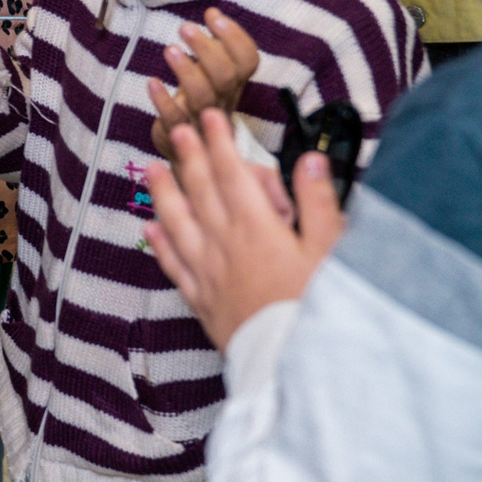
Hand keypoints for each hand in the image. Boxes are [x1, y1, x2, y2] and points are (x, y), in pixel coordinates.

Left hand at [146, 10, 260, 158]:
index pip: (248, 60)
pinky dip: (162, 100)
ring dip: (186, 71)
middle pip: (225, 76)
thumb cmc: (201, 100)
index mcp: (234, 83)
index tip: (212, 15)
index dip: (235, 37)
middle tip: (186, 27)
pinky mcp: (177, 132)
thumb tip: (213, 12)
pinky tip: (152, 82)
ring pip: (201, 96)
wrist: (194, 152)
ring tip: (170, 49)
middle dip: (207, 49)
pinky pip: (173, 117)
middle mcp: (223, 99)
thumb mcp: (213, 74)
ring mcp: (201, 117)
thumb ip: (216, 46)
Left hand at [147, 107, 341, 350]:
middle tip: (176, 129)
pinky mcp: (203, 301)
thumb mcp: (332, 251)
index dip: (219, 143)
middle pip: (202, 192)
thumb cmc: (319, 307)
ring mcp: (209, 273)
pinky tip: (150, 229)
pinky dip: (159, 244)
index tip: (209, 118)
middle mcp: (225, 245)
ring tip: (151, 169)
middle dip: (190, 157)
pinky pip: (174, 266)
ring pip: (178, 223)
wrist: (294, 363)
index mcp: (257, 228)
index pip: (233, 174)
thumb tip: (310, 159)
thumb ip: (319, 202)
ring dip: (164, 193)